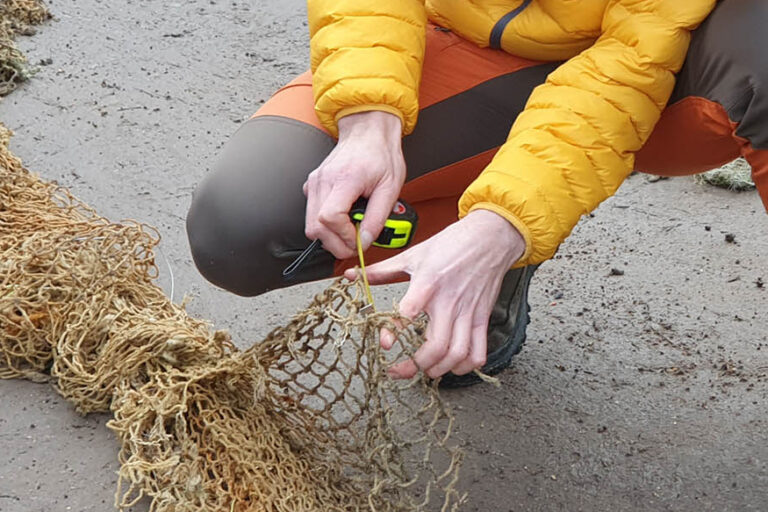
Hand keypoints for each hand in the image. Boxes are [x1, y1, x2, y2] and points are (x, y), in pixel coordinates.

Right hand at [303, 111, 404, 258]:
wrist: (368, 131)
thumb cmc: (381, 154)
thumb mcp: (390, 188)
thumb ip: (377, 218)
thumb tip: (365, 240)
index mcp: (344, 179)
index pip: (330, 217)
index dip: (344, 236)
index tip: (359, 240)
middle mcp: (323, 181)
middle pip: (315, 227)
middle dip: (336, 244)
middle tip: (355, 244)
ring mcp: (314, 183)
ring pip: (310, 224)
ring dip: (330, 237)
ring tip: (350, 232)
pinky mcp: (312, 185)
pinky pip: (312, 215)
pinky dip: (325, 225)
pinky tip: (343, 220)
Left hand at [345, 209, 525, 378]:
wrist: (490, 237)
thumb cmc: (452, 244)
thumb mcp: (413, 254)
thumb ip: (381, 270)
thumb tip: (352, 275)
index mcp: (428, 283)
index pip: (409, 312)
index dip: (394, 331)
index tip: (384, 344)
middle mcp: (449, 301)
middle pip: (437, 346)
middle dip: (416, 365)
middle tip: (399, 370)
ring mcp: (468, 312)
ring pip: (458, 354)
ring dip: (440, 369)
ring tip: (425, 370)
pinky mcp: (483, 318)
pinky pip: (478, 351)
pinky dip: (466, 366)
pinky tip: (453, 365)